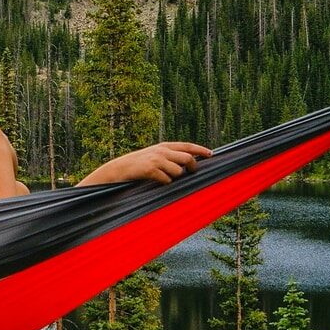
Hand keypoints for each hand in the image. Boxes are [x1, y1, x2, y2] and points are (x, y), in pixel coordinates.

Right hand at [78, 142, 211, 185]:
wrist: (117, 170)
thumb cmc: (137, 165)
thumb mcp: (153, 156)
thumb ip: (168, 157)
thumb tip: (187, 163)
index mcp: (163, 146)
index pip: (187, 146)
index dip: (200, 150)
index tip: (211, 154)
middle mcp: (161, 150)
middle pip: (187, 158)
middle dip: (193, 167)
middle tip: (193, 173)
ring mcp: (156, 159)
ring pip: (178, 171)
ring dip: (175, 178)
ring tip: (164, 178)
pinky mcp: (150, 169)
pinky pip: (167, 180)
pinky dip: (164, 183)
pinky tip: (157, 182)